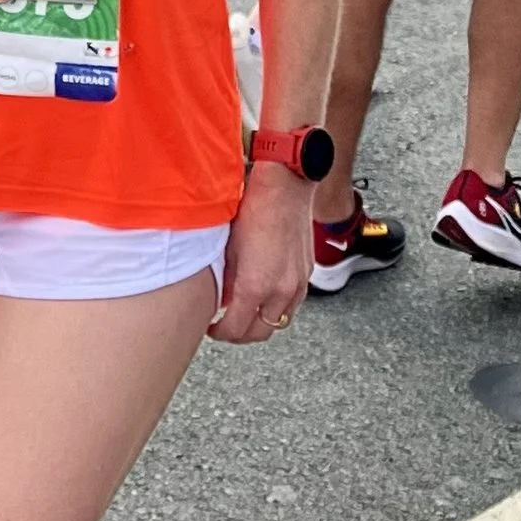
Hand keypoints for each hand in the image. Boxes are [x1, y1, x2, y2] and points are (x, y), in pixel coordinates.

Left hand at [209, 165, 312, 343]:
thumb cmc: (252, 208)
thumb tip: (221, 299)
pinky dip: (278, 306)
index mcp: (256, 286)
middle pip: (261, 332)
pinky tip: (265, 295)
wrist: (284, 186)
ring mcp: (298, 283)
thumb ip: (225, 280)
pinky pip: (293, 303)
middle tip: (226, 327)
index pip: (236, 329)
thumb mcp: (227, 248)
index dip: (221, 334)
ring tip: (245, 313)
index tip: (213, 329)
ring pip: (280, 321)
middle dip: (241, 335)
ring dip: (261, 323)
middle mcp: (281, 290)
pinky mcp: (307, 272)